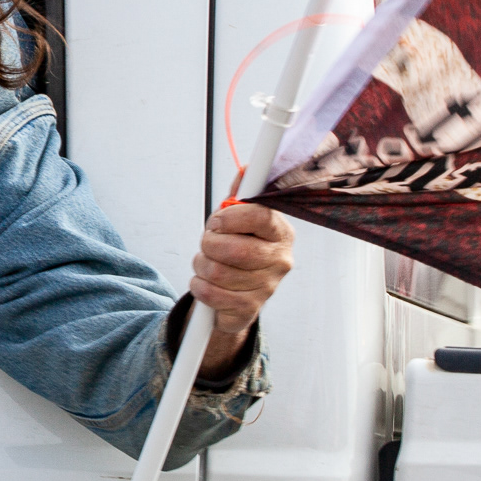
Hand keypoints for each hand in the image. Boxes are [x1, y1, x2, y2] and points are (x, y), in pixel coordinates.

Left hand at [191, 203, 293, 378]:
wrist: (240, 294)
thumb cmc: (240, 248)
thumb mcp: (240, 221)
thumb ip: (240, 196)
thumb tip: (246, 170)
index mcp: (281, 233)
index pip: (261, 217)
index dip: (231, 217)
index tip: (216, 221)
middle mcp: (280, 261)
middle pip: (237, 249)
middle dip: (210, 244)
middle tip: (207, 243)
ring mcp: (267, 288)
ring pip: (218, 272)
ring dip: (201, 265)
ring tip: (204, 263)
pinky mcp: (249, 310)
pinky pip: (211, 295)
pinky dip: (198, 286)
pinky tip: (204, 282)